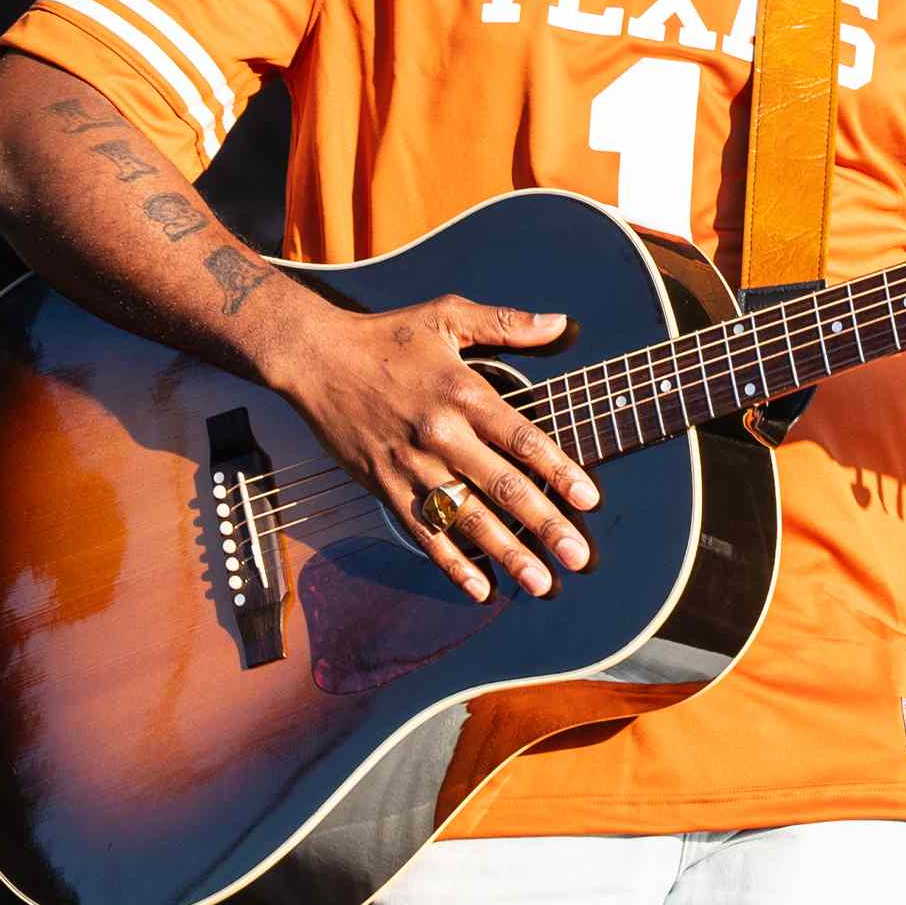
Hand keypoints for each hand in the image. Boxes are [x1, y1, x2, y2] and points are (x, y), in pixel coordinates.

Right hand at [279, 292, 597, 601]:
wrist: (316, 359)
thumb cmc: (387, 336)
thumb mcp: (447, 315)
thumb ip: (506, 323)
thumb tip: (559, 322)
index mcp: (464, 393)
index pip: (522, 439)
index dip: (559, 470)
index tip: (589, 498)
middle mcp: (441, 435)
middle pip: (502, 488)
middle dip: (545, 525)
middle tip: (578, 556)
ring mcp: (412, 466)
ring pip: (467, 519)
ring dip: (507, 554)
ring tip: (541, 583)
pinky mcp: (385, 488)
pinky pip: (424, 533)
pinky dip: (451, 564)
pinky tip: (479, 589)